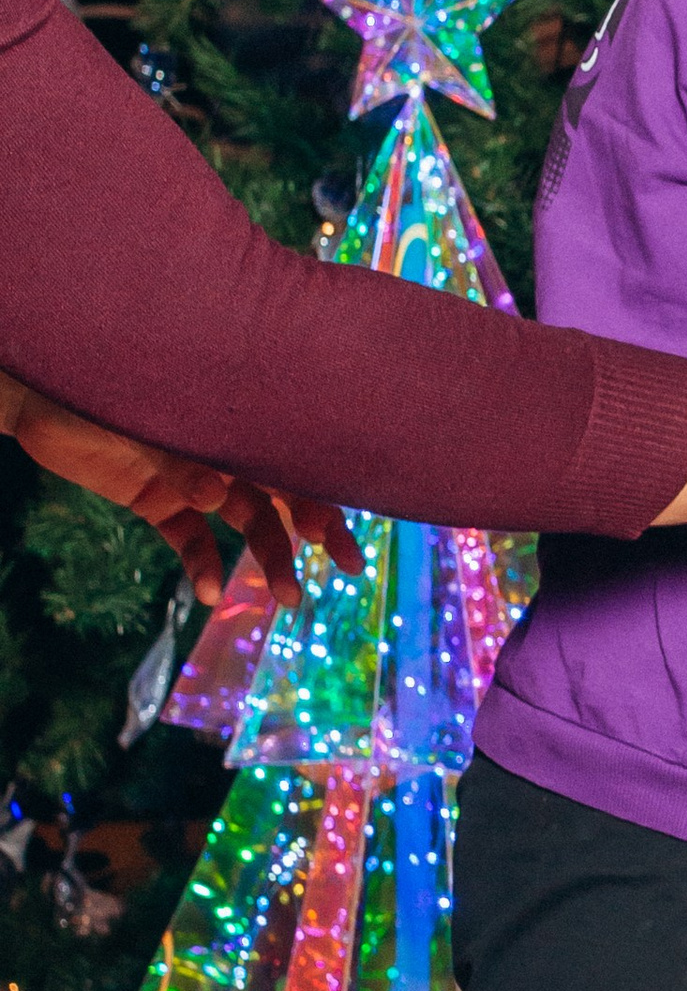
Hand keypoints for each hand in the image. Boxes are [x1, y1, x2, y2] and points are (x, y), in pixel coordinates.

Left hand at [3, 381, 357, 605]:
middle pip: (283, 495)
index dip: (321, 496)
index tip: (336, 535)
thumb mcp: (140, 422)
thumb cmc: (95, 391)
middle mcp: (223, 452)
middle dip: (315, 533)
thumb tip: (217, 495)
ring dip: (268, 560)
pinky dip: (202, 565)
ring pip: (245, 524)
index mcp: (234, 423)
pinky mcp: (158, 501)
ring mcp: (193, 479)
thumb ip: (180, 459)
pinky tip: (209, 593)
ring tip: (283, 599)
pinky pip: (191, 539)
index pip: (292, 460)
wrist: (35, 395)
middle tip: (347, 570)